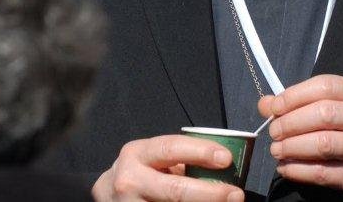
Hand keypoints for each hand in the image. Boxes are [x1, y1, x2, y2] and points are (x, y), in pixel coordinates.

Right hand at [92, 135, 244, 201]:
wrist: (106, 194)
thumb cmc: (141, 172)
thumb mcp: (153, 158)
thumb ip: (181, 159)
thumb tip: (224, 166)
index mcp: (137, 153)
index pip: (172, 148)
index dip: (201, 152)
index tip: (227, 158)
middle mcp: (130, 180)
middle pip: (175, 189)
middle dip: (210, 192)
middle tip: (236, 194)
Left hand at [258, 75, 342, 201]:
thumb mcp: (337, 110)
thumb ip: (301, 103)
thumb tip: (265, 104)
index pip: (326, 86)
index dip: (295, 95)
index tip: (274, 107)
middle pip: (324, 114)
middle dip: (291, 123)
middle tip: (274, 132)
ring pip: (323, 144)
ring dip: (292, 147)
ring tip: (277, 150)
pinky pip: (322, 172)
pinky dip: (298, 170)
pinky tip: (285, 168)